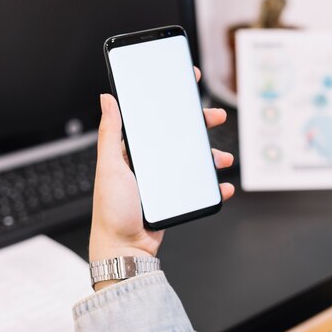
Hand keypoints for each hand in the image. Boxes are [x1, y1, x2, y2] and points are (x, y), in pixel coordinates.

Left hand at [89, 68, 234, 288]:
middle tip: (216, 116)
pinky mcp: (176, 198)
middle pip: (181, 136)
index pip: (155, 118)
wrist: (125, 250)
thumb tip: (107, 97)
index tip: (186, 82)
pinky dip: (215, 185)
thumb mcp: (109, 167)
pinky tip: (223, 185)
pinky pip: (201, 187)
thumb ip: (110, 133)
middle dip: (200, 124)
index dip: (171, 99)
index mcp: (135, 150)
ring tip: (223, 158)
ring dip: (213, 156)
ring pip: (195, 160)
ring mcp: (165, 180)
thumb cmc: (111, 211)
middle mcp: (151, 162)